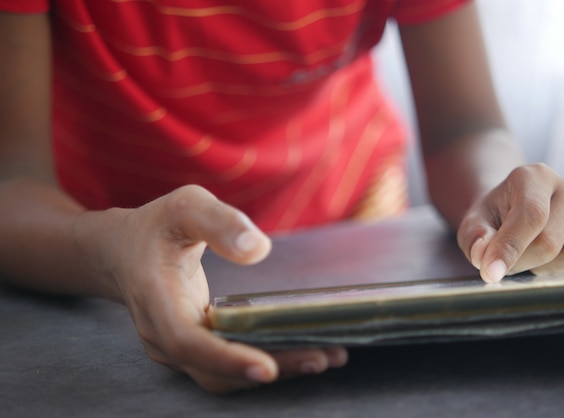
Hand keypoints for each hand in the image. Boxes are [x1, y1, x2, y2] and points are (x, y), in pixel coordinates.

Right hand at [100, 185, 346, 392]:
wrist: (122, 252)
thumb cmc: (157, 226)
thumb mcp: (185, 206)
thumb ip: (218, 222)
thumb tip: (259, 249)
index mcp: (156, 298)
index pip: (186, 342)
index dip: (226, 358)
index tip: (268, 367)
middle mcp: (163, 335)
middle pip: (214, 370)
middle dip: (270, 368)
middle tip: (322, 357)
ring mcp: (176, 347)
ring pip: (224, 375)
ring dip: (274, 369)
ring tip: (324, 356)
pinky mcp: (194, 347)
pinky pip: (227, 364)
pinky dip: (263, 360)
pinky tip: (300, 347)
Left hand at [457, 164, 563, 282]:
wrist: (517, 207)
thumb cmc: (495, 216)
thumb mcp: (475, 222)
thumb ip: (475, 237)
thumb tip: (484, 257)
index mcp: (534, 176)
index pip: (530, 216)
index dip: (510, 248)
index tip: (491, 273)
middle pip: (550, 243)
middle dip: (522, 263)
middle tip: (508, 262)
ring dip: (547, 270)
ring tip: (532, 256)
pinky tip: (556, 261)